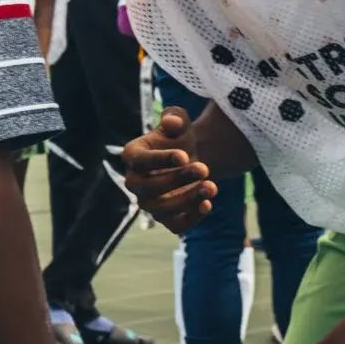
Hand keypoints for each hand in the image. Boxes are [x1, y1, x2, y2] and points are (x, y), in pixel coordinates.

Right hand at [123, 108, 216, 233]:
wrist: (193, 157)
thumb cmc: (180, 137)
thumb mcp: (180, 120)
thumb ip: (175, 117)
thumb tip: (173, 123)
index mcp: (132, 155)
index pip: (139, 161)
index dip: (160, 160)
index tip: (184, 156)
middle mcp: (134, 182)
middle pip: (148, 187)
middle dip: (177, 179)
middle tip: (204, 169)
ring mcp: (148, 202)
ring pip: (161, 209)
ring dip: (187, 199)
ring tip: (212, 187)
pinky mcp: (165, 218)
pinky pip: (175, 225)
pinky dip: (191, 218)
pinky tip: (207, 204)